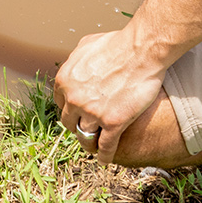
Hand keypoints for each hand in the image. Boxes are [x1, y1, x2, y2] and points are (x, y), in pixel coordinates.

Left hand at [54, 28, 166, 163]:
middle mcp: (74, 99)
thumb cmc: (116, 43)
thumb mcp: (86, 45)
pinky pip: (105, 146)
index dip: (70, 109)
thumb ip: (76, 59)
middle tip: (85, 128)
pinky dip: (105, 155)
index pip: (61, 103)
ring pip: (84, 136)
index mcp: (65, 80)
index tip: (77, 113)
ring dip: (88, 143)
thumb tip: (74, 65)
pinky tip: (106, 159)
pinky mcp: (113, 122)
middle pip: (69, 122)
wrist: (140, 51)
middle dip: (77, 125)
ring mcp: (92, 112)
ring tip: (93, 147)